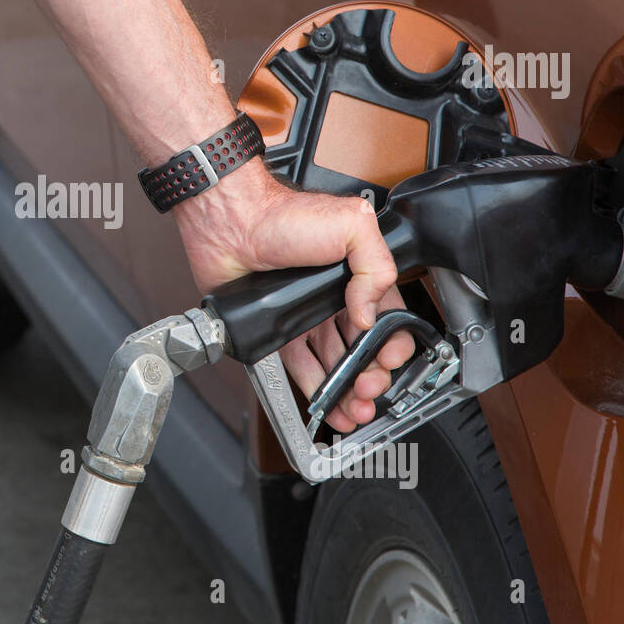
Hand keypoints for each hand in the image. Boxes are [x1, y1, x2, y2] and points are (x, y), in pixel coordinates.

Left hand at [173, 162, 414, 431]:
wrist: (230, 223)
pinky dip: (314, 386)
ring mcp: (305, 315)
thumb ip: (376, 269)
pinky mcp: (277, 328)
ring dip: (347, 389)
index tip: (387, 359)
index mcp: (358, 276)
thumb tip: (369, 314)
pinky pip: (299, 365)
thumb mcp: (352, 226)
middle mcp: (334, 298)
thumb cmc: (282, 215)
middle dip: (372, 376)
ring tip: (351, 408)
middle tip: (367, 389)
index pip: (389, 319)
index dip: (393, 344)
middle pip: (363, 349)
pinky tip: (324, 402)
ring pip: (334, 363)